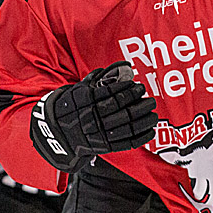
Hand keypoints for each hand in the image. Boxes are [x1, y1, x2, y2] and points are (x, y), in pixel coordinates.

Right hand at [30, 61, 158, 171]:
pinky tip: (151, 130)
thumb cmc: (73, 106)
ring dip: (144, 120)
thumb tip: (122, 65)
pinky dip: (141, 137)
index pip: (112, 94)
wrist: (59, 131)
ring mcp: (99, 134)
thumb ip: (100, 78)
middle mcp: (94, 117)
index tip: (138, 86)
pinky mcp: (105, 146)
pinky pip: (127, 143)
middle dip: (140, 104)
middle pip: (123, 110)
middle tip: (150, 99)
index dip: (128, 90)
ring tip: (153, 113)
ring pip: (127, 127)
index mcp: (87, 101)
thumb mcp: (80, 89)